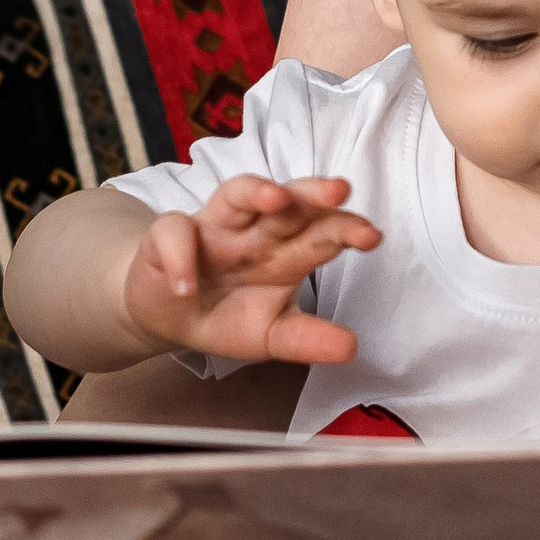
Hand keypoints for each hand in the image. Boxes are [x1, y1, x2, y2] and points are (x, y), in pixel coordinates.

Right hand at [121, 171, 374, 368]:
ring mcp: (212, 228)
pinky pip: (173, 232)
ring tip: (273, 198)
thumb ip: (306, 340)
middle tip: (338, 192)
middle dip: (312, 194)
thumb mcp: (270, 335)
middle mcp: (254, 230)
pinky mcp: (167, 236)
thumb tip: (351, 348)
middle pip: (289, 201)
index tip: (372, 236)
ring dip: (254, 191)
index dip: (346, 229)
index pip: (322, 230)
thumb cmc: (226, 314)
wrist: (168, 314)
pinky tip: (186, 285)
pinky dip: (180, 256)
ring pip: (235, 194)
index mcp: (287, 249)